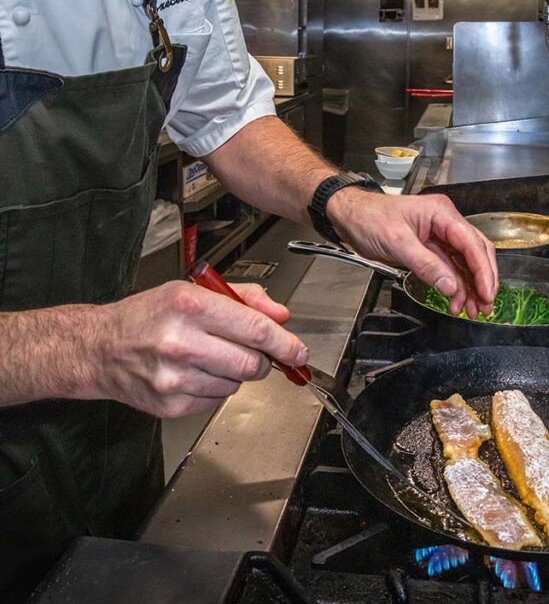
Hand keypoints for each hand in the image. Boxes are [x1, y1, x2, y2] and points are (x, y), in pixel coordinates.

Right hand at [91, 282, 307, 417]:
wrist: (102, 347)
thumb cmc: (148, 315)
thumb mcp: (193, 291)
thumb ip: (243, 299)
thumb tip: (280, 316)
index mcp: (190, 305)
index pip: (255, 328)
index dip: (285, 343)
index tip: (298, 351)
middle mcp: (181, 341)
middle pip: (252, 363)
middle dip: (263, 360)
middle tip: (254, 353)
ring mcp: (175, 378)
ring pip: (236, 384)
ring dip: (236, 373)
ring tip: (212, 357)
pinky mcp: (171, 405)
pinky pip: (216, 401)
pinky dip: (216, 388)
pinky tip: (196, 373)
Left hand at [327, 190, 497, 317]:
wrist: (350, 216)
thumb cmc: (369, 218)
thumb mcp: (397, 242)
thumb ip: (426, 265)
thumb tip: (451, 286)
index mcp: (441, 213)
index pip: (471, 243)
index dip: (482, 270)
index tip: (487, 293)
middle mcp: (445, 222)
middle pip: (475, 252)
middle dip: (482, 280)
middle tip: (485, 305)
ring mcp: (438, 235)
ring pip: (464, 263)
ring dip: (470, 287)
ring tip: (472, 310)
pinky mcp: (430, 248)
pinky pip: (450, 267)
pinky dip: (455, 285)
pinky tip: (456, 301)